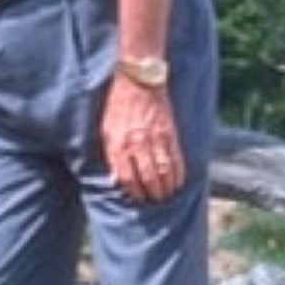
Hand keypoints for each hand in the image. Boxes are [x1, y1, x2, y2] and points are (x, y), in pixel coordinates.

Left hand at [101, 77, 183, 203]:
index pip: (126, 178)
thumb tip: (115, 178)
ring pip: (163, 172)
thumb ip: (110, 154)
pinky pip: (176, 159)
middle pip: (147, 179)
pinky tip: (178, 183)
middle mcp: (136, 145)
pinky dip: (178, 174)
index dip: (133, 192)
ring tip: (166, 197)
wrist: (138, 82)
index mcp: (118, 144)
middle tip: (154, 202)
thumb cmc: (118, 106)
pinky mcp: (170, 134)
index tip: (137, 199)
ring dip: (166, 188)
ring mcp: (155, 140)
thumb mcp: (106, 130)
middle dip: (151, 194)